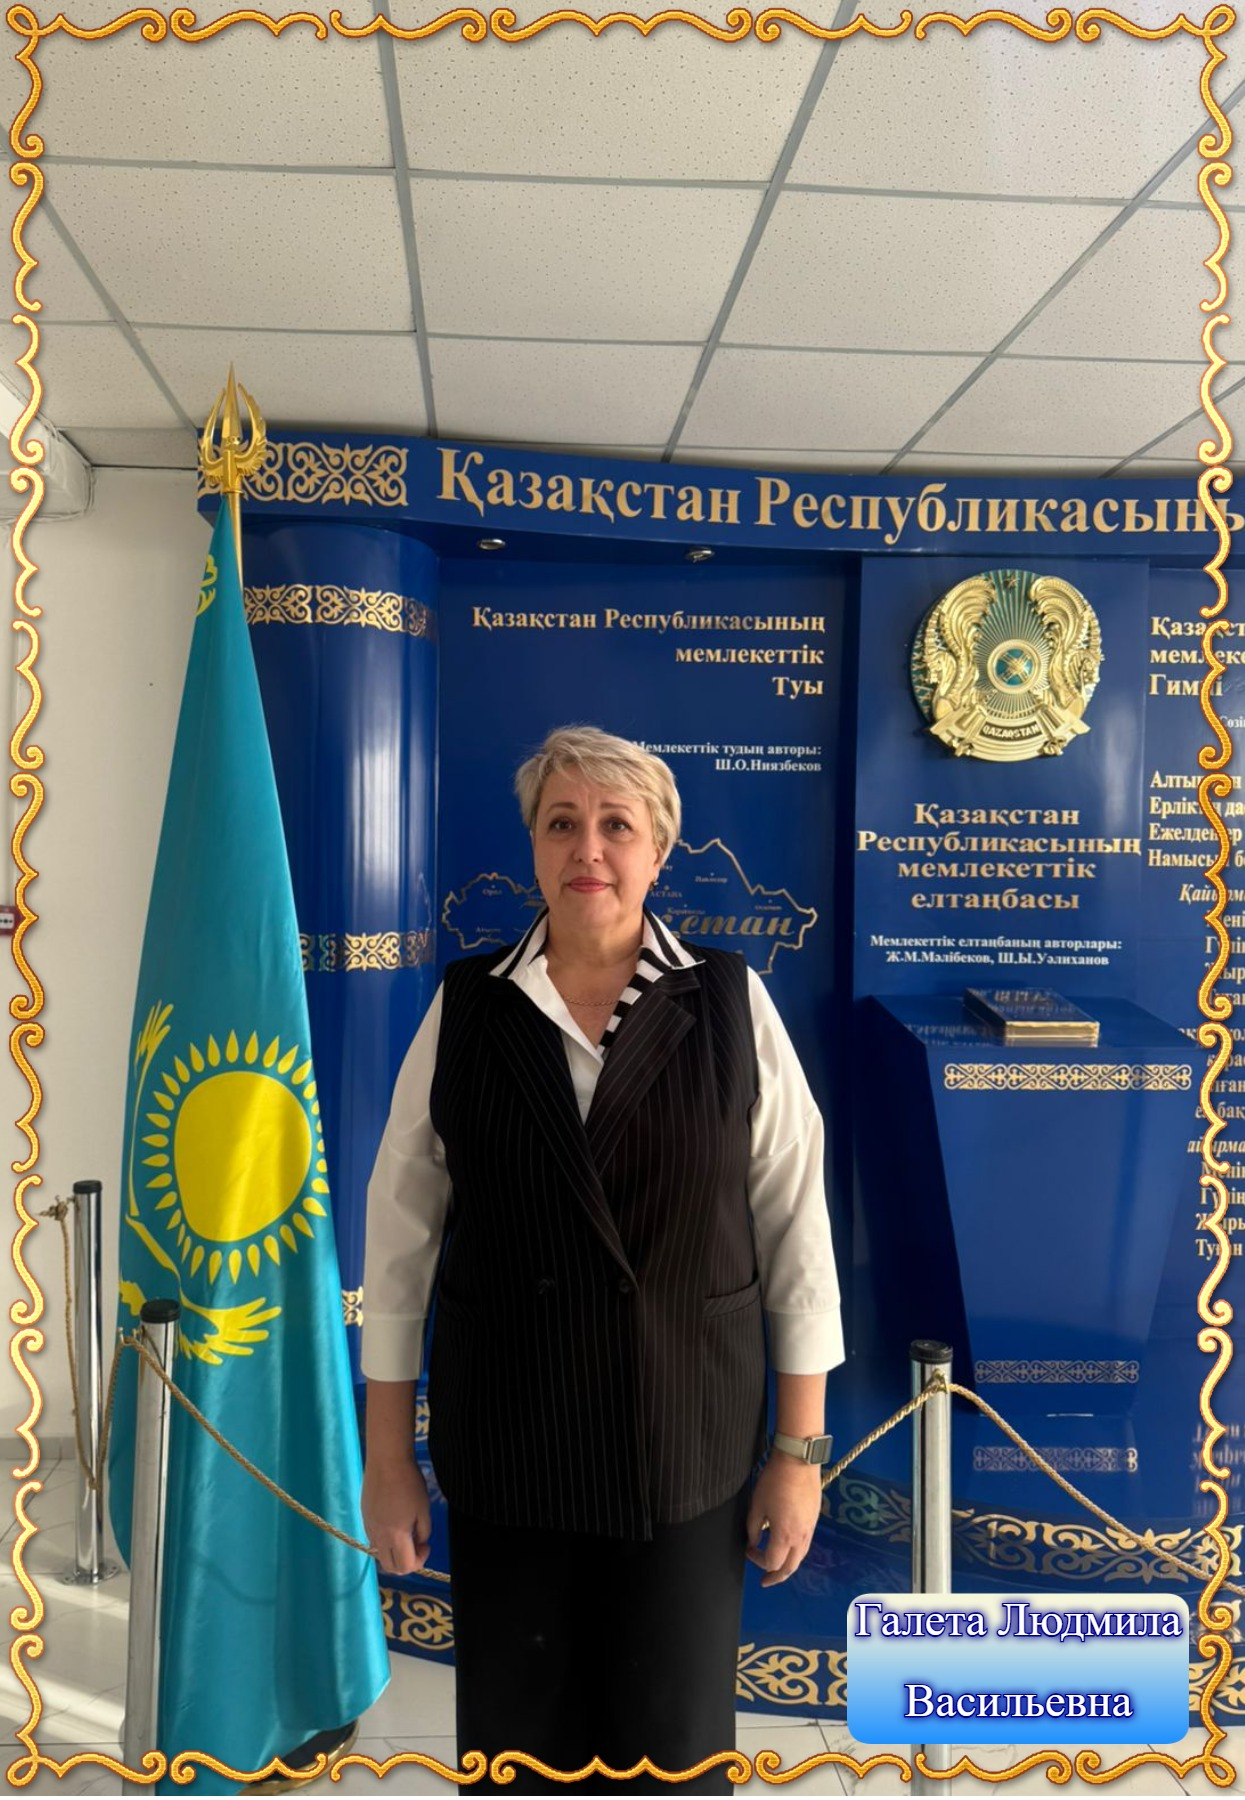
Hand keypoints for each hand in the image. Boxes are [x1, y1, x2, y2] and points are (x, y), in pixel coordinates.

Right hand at [362, 1455, 432, 1575]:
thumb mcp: (424, 1509)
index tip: (427, 1545)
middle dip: (406, 1563)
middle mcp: (378, 1536)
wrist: (386, 1461)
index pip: (405, 1567)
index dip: (420, 1561)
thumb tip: (419, 1542)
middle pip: (390, 1567)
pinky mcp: (364, 1516)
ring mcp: (369, 1527)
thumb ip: (423, 1532)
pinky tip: (394, 1521)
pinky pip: (374, 1538)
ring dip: (395, 1552)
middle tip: (417, 1545)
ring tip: (406, 1532)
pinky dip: (386, 1540)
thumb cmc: (409, 1483)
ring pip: (380, 1553)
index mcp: (395, 1536)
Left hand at [746, 1455, 821, 1587]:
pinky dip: (796, 1553)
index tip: (749, 1549)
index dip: (757, 1560)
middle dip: (776, 1577)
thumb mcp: (757, 1505)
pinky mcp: (814, 1519)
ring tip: (777, 1569)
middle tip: (765, 1581)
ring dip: (788, 1566)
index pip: (771, 1562)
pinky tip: (788, 1548)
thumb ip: (753, 1528)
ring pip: (800, 1558)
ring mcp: (810, 1529)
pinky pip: (806, 1545)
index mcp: (785, 1535)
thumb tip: (754, 1542)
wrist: (799, 1460)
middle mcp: (801, 1537)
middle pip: (790, 1567)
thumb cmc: (774, 1481)